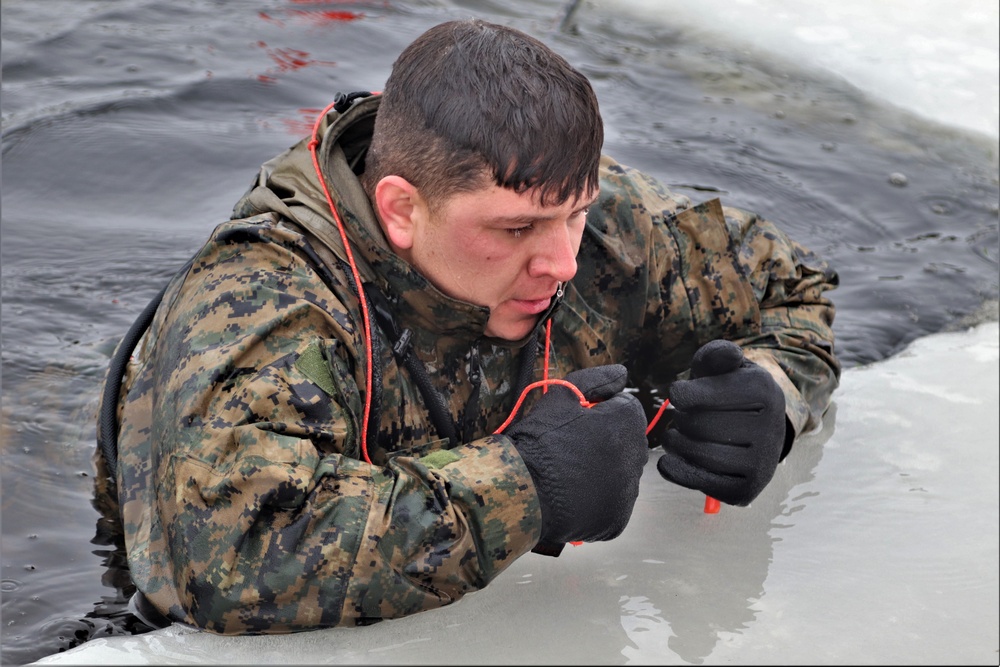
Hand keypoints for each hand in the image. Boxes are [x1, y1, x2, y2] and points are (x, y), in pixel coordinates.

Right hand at [506, 365, 647, 553]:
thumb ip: (596, 379)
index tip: (579, 418)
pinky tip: (575, 493)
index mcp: (625, 425)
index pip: (627, 408)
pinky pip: (614, 502)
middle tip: (572, 444)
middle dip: (607, 438)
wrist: (521, 492)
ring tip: (571, 471)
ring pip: (622, 472)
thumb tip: (622, 374)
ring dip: (605, 468)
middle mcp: (634, 459)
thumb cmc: (539, 441)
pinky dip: (599, 497)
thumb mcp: (560, 397)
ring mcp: (627, 493)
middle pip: (628, 441)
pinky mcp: (617, 519)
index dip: (601, 410)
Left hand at [656, 340, 785, 505]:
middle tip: (683, 417)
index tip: (680, 394)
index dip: (680, 394)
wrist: (755, 428)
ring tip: (678, 435)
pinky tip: (671, 460)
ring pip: (700, 454)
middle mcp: (771, 428)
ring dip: (676, 444)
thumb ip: (717, 355)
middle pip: (698, 426)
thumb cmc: (728, 391)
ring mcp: (762, 463)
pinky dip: (676, 471)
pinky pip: (702, 485)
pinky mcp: (748, 490)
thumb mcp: (722, 367)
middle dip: (681, 420)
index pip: (699, 395)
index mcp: (764, 390)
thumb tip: (728, 354)